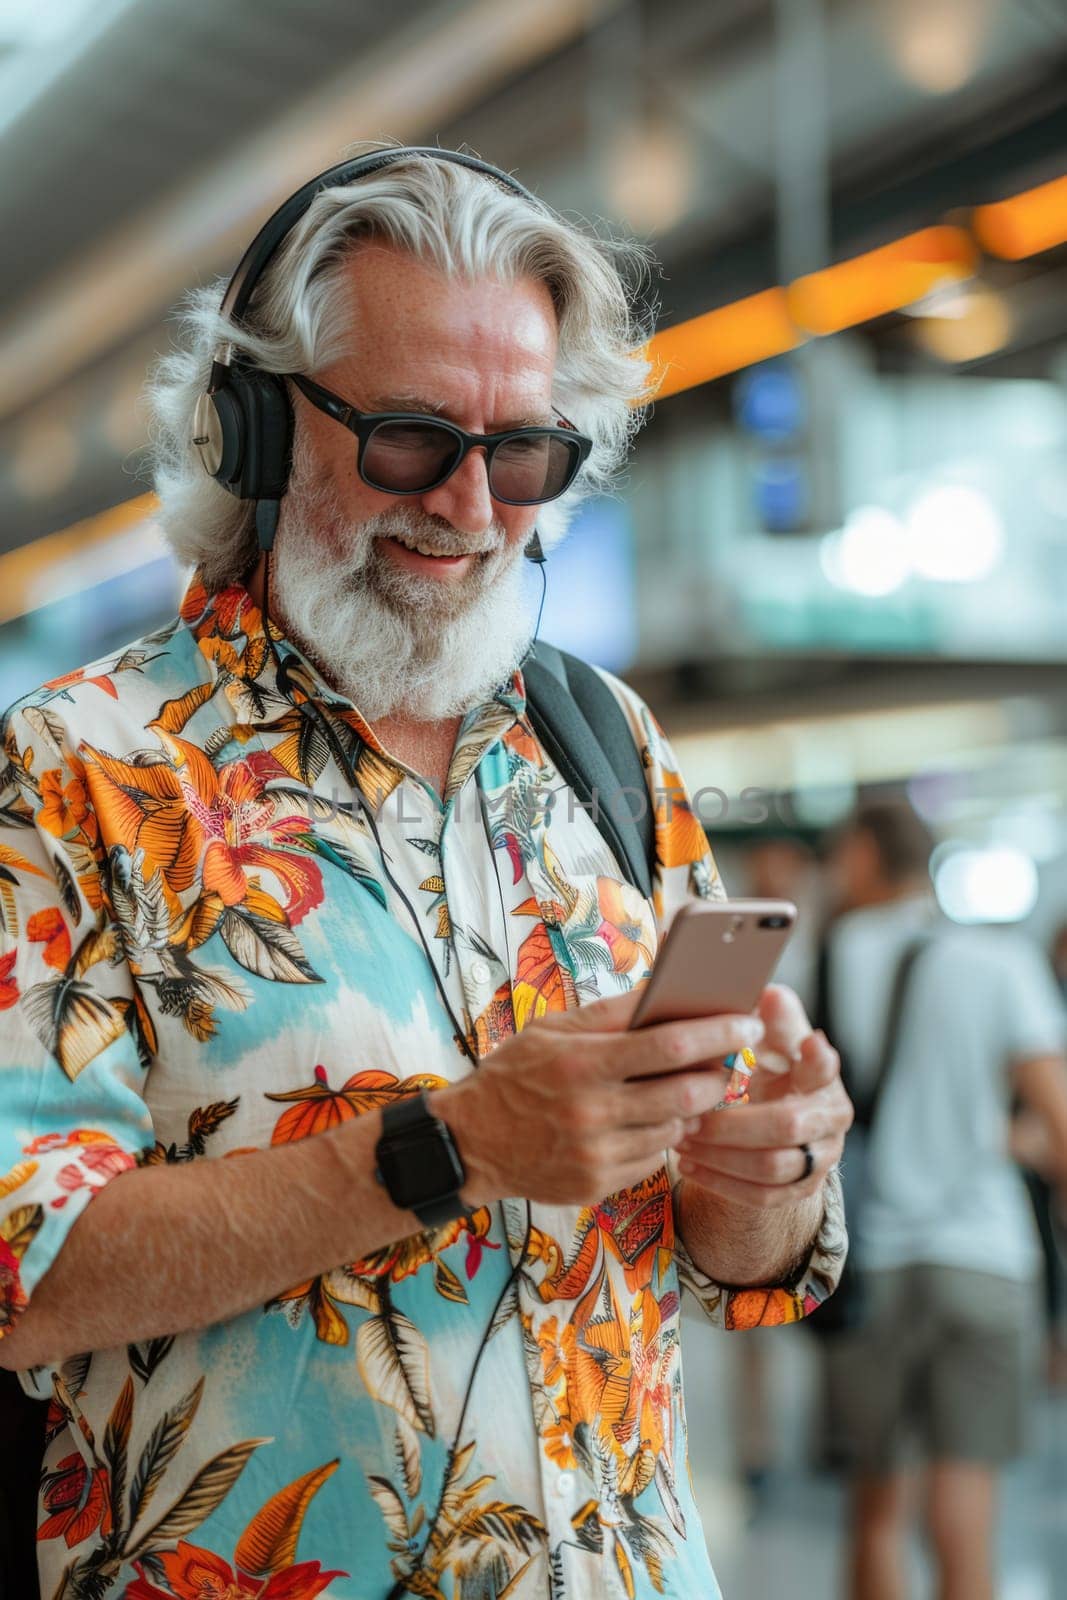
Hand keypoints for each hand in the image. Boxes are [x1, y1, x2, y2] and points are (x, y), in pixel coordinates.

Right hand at [437, 991, 764, 1207]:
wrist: (469, 1143)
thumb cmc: (515, 1075)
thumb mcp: (553, 1030)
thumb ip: (612, 1014)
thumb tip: (669, 992)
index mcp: (581, 1063)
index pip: (669, 1046)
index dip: (717, 1033)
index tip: (747, 1022)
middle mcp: (590, 1112)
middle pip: (685, 1095)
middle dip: (717, 1076)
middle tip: (727, 1061)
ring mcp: (595, 1154)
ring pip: (675, 1129)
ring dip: (690, 1109)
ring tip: (684, 1089)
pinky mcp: (596, 1185)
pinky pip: (653, 1158)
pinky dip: (661, 1136)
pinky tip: (648, 1120)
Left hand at [674, 984, 852, 1207]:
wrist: (765, 1121)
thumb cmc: (761, 1068)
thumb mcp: (764, 1040)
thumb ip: (767, 1019)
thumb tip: (768, 992)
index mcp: (822, 1076)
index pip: (824, 1066)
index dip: (818, 1058)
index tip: (809, 1041)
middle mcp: (830, 1118)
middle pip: (786, 1125)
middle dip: (731, 1123)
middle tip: (688, 1113)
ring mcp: (820, 1158)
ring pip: (771, 1167)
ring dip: (720, 1154)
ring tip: (680, 1137)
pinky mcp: (801, 1189)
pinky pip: (762, 1196)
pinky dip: (720, 1182)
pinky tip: (688, 1164)